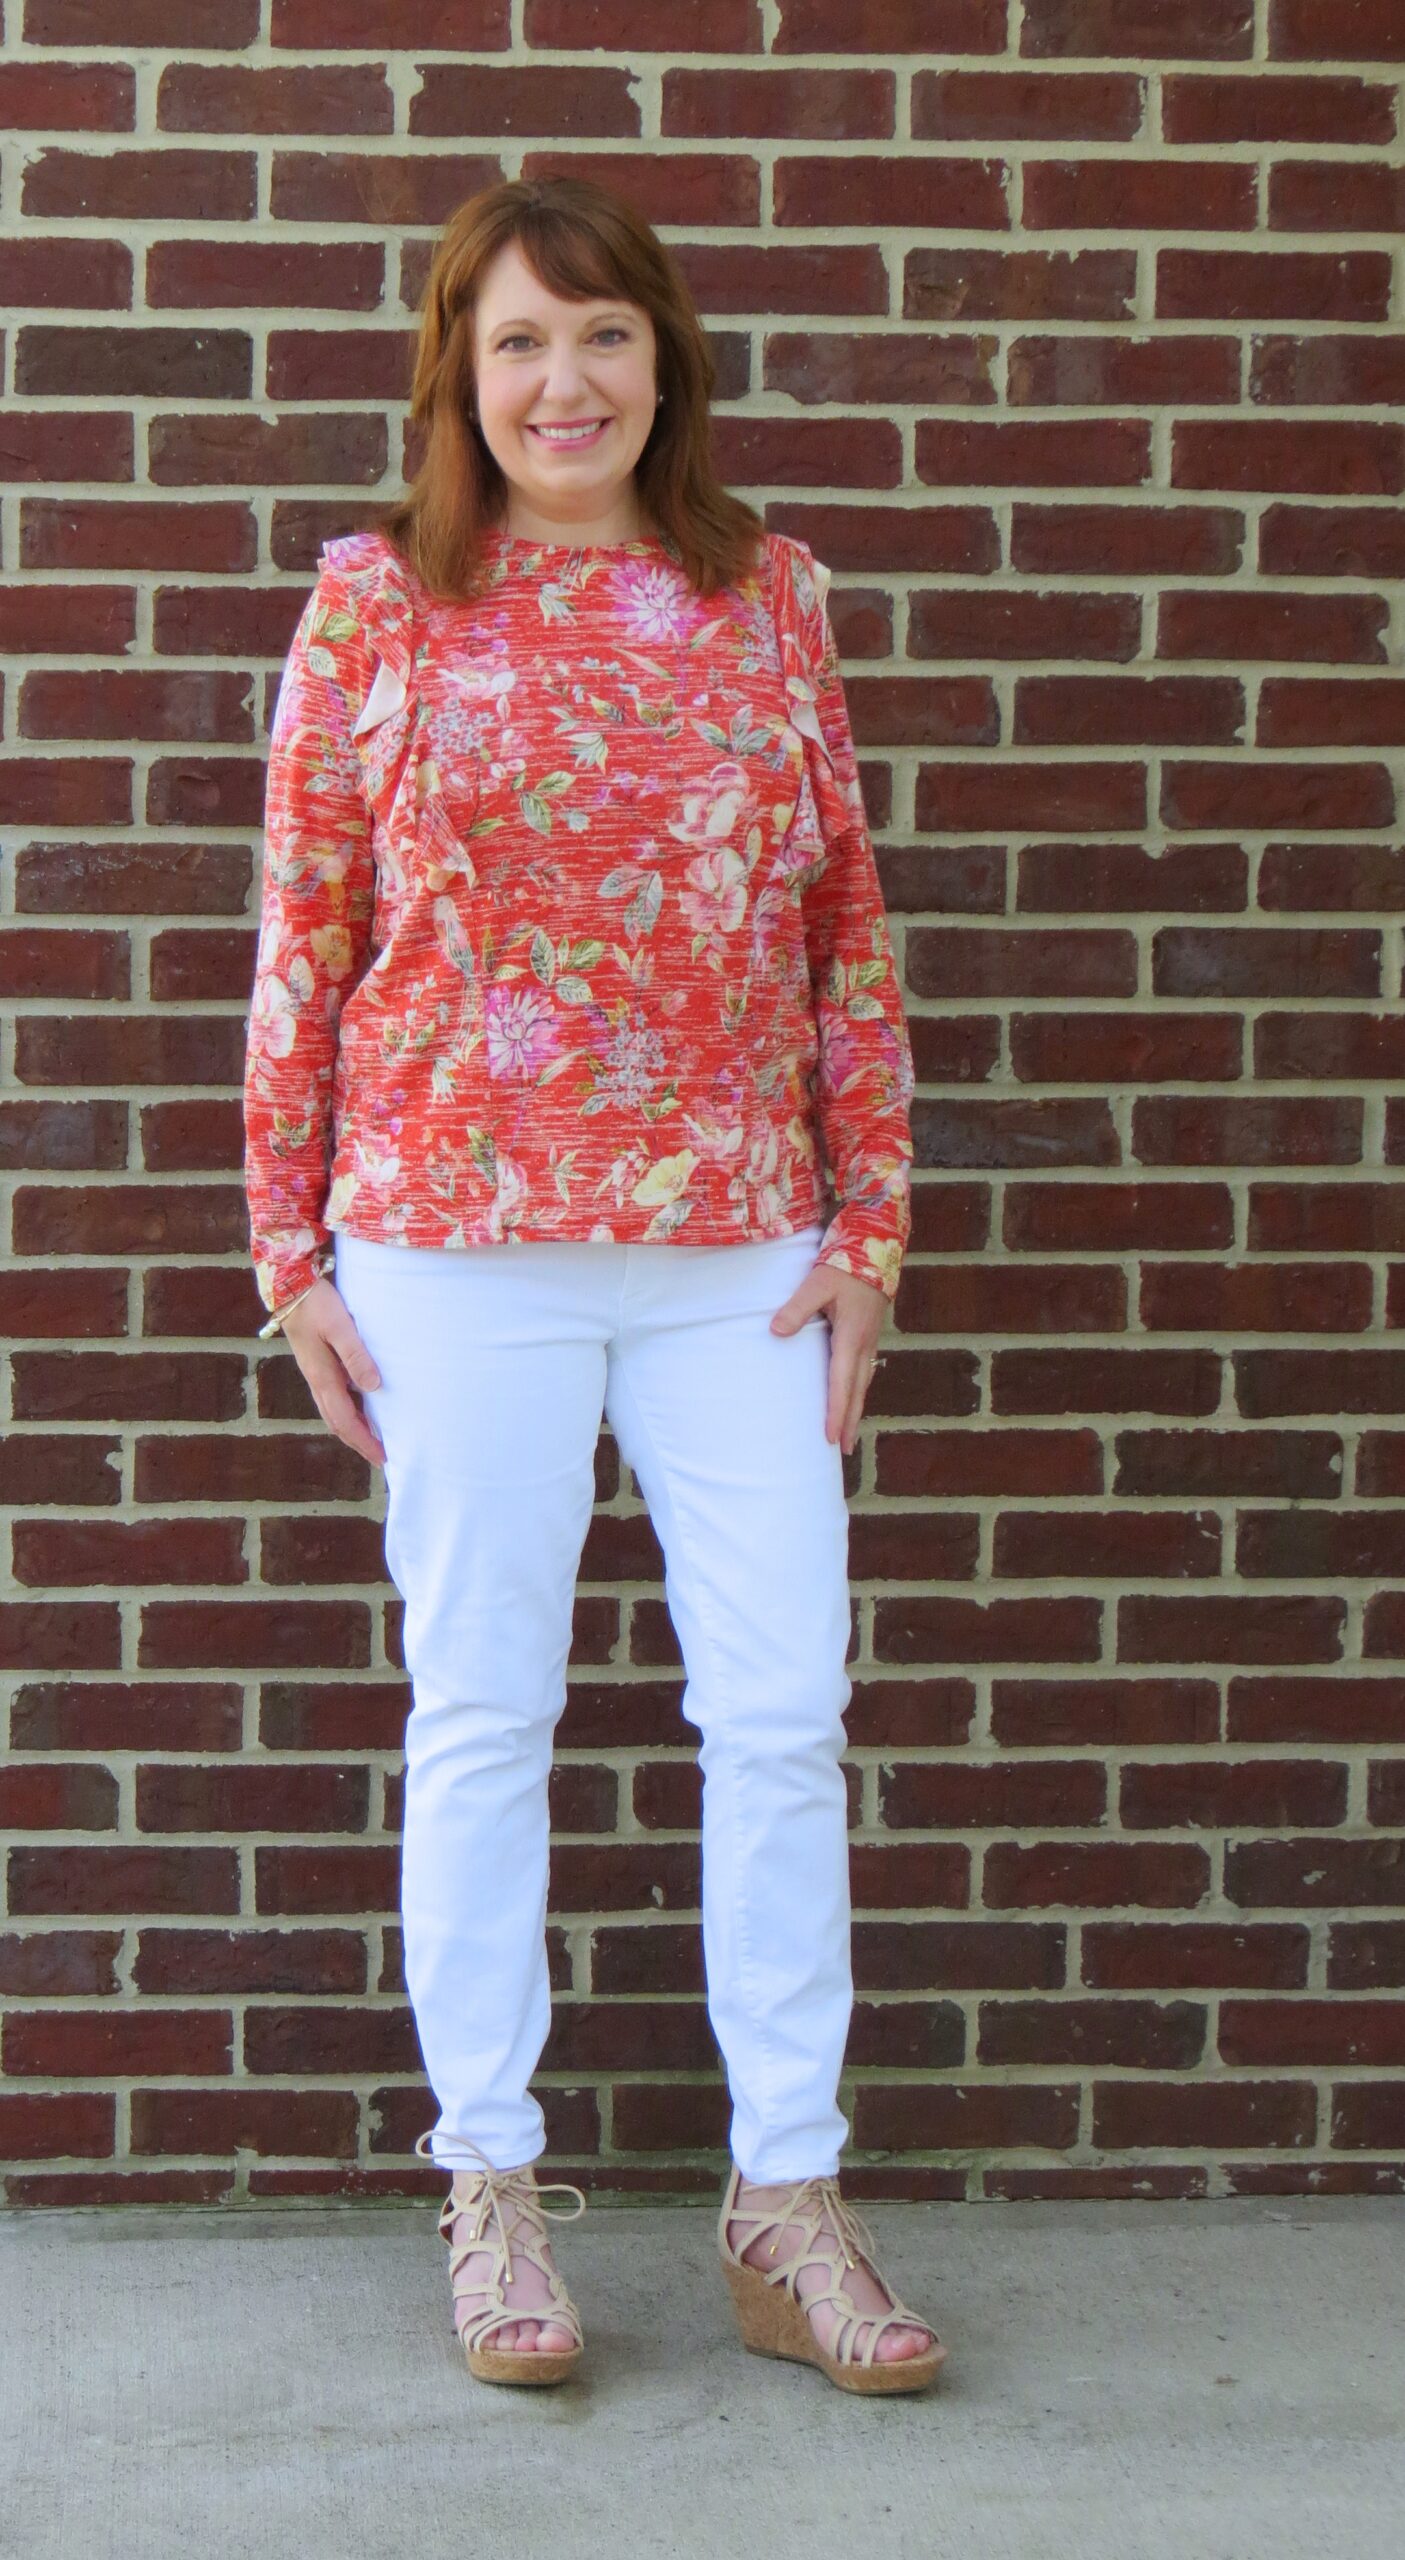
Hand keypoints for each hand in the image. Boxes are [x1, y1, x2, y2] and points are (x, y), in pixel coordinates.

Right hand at [280, 1279, 386, 1467]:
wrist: (289, 1286)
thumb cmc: (317, 1304)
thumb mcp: (340, 1328)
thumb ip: (356, 1356)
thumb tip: (373, 1388)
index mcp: (323, 1377)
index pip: (346, 1420)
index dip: (365, 1441)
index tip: (383, 1457)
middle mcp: (317, 1380)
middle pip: (338, 1422)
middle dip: (358, 1442)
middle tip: (381, 1457)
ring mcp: (314, 1372)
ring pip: (333, 1412)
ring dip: (352, 1428)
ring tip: (372, 1438)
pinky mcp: (315, 1363)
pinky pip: (332, 1397)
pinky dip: (347, 1410)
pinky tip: (360, 1406)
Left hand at [769, 1263, 886, 1456]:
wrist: (877, 1249)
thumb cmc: (845, 1265)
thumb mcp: (817, 1283)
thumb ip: (797, 1308)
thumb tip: (776, 1331)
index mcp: (851, 1338)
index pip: (842, 1384)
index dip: (837, 1413)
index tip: (832, 1438)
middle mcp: (864, 1344)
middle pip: (857, 1392)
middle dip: (851, 1421)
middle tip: (844, 1450)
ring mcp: (870, 1340)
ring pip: (863, 1382)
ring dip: (856, 1407)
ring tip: (849, 1431)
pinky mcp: (869, 1334)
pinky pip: (864, 1370)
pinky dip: (858, 1389)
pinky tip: (852, 1395)